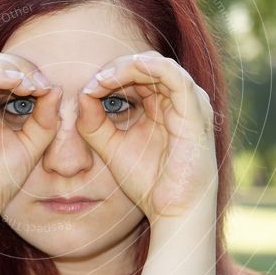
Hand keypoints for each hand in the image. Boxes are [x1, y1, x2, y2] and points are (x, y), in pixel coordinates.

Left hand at [75, 51, 217, 222]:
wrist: (174, 210)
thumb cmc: (148, 183)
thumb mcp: (111, 148)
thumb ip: (93, 124)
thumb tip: (81, 96)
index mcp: (162, 105)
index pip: (135, 75)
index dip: (108, 76)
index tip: (84, 90)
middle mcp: (178, 99)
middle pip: (144, 65)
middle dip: (113, 70)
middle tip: (90, 84)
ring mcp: (190, 101)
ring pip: (155, 64)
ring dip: (123, 67)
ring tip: (100, 81)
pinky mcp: (195, 109)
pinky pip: (171, 74)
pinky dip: (142, 69)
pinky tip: (114, 79)